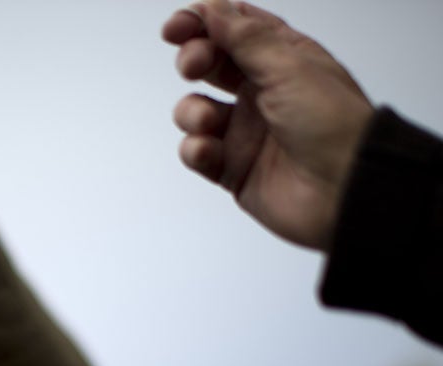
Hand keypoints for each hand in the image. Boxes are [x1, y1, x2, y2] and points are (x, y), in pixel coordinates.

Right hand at [162, 0, 374, 249]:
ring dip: (192, 112)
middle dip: (194, 60)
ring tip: (209, 123)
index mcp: (283, 59)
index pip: (235, 29)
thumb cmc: (333, 126)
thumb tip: (212, 8)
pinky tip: (209, 151)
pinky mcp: (233, 168)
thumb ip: (244, 37)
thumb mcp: (290, 67)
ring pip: (196, 110)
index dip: (202, 22)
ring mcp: (245, 131)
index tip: (176, 28)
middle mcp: (262, 92)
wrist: (345, 191)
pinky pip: (198, 152)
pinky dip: (196, 149)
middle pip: (211, 64)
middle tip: (193, 66)